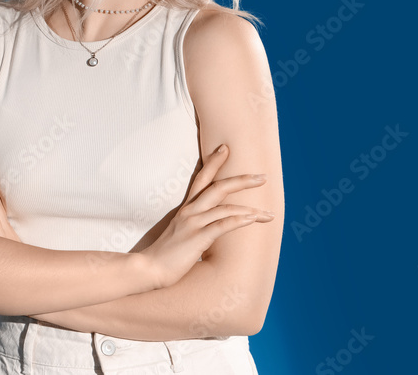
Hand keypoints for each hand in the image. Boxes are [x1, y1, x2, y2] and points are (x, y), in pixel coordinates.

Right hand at [139, 144, 272, 289]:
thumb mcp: (180, 235)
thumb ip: (193, 227)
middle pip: (217, 187)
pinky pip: (222, 225)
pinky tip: (252, 219)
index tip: (226, 148)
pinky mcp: (196, 238)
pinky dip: (239, 220)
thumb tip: (210, 228)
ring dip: (250, 209)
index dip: (213, 162)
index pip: (200, 179)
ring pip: (224, 206)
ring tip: (269, 213)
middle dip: (242, 180)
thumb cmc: (165, 256)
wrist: (148, 269)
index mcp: (185, 209)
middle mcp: (189, 212)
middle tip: (263, 177)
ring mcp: (192, 224)